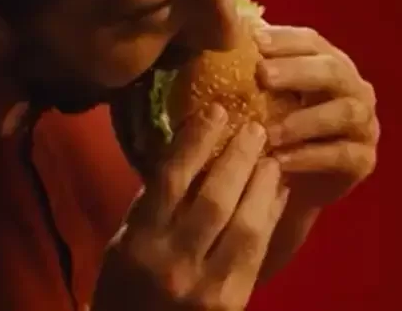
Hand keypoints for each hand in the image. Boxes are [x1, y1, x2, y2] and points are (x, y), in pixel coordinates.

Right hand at [92, 105, 289, 310]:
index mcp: (140, 240)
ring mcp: (207, 286)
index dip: (196, 141)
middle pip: (213, 199)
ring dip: (262, 187)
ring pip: (244, 227)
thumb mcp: (128, 238)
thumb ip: (156, 201)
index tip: (215, 110)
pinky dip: (269, 218)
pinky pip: (258, 253)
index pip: (170, 179)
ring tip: (271, 158)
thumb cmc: (125, 284)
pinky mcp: (233, 303)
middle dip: (238, 159)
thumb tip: (192, 148)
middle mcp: (173, 261)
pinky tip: (276, 194)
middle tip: (255, 127)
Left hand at [255, 25, 379, 207]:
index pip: (311, 42)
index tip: (253, 41)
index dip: (284, 39)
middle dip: (296, 71)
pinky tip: (280, 160)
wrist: (292, 186)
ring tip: (268, 131)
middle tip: (262, 75)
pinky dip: (309, 156)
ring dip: (303, 120)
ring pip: (344, 113)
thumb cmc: (273, 130)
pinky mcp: (364, 159)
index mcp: (328, 62)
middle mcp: (353, 88)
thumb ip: (249, 72)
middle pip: (332, 71)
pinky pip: (342, 154)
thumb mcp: (261, 98)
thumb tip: (215, 39)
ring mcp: (364, 124)